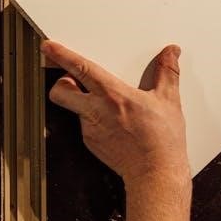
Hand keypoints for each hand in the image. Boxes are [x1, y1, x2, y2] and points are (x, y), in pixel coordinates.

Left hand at [42, 40, 190, 220]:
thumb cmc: (162, 141)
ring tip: (98, 102)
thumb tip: (171, 53)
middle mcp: (96, 110)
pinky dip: (91, 120)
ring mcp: (90, 128)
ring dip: (79, 102)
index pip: (80, 68)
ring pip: (71, 108)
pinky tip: (109, 123)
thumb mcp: (169, 101)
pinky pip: (83, 125)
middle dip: (60, 82)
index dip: (61, 54)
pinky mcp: (90, 142)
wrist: (156, 174)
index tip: (49, 47)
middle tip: (70, 78)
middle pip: (60, 91)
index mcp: (113, 95)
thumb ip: (167, 73)